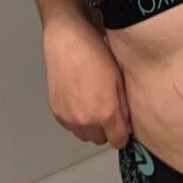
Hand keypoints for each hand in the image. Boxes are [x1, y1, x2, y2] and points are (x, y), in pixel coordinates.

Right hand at [43, 12, 131, 147]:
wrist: (68, 41)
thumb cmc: (95, 54)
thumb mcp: (119, 79)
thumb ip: (124, 107)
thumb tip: (126, 125)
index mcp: (106, 113)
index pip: (118, 141)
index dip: (122, 134)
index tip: (122, 126)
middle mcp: (86, 120)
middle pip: (100, 140)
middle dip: (105, 130)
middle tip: (106, 111)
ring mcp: (68, 117)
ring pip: (83, 135)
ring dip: (89, 126)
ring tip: (91, 104)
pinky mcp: (56, 111)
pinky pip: (69, 125)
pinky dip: (75, 119)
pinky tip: (78, 100)